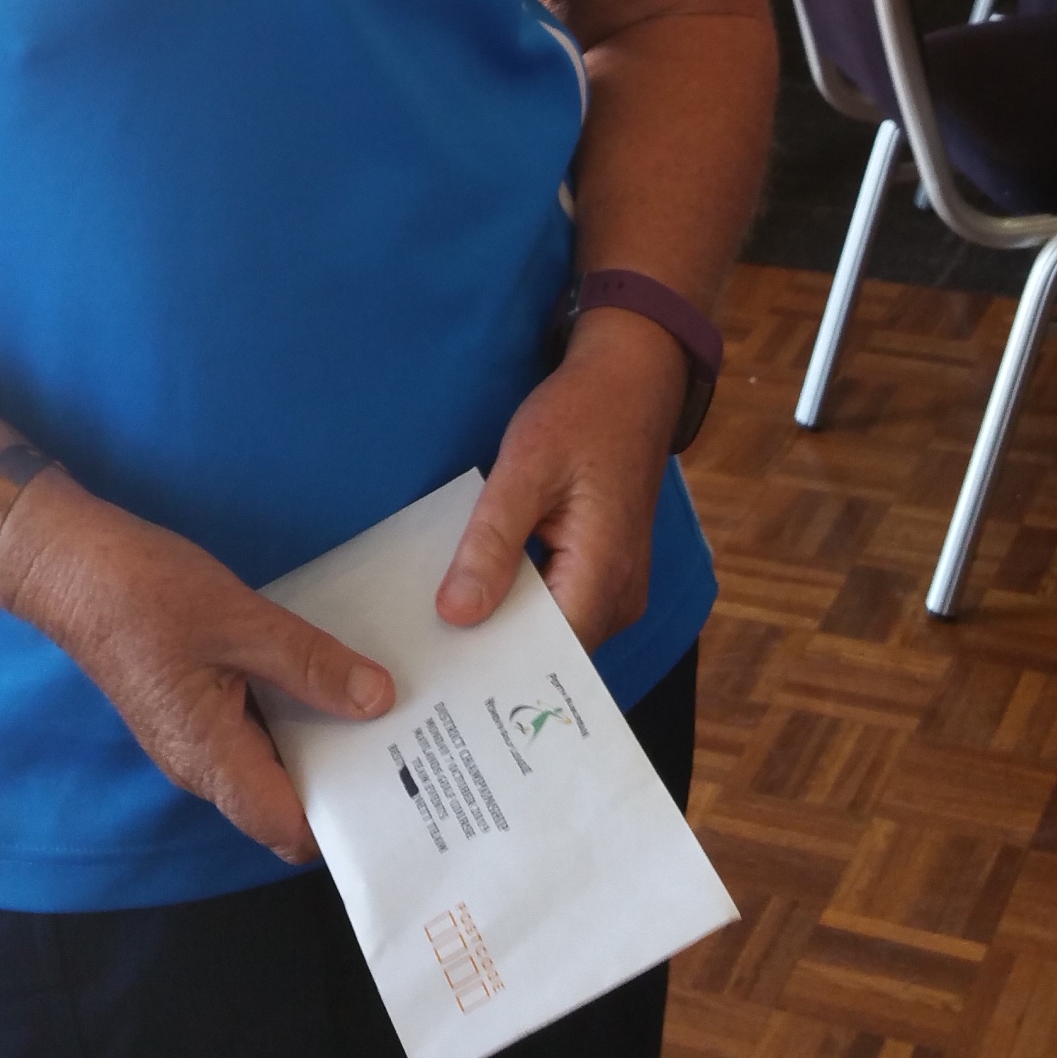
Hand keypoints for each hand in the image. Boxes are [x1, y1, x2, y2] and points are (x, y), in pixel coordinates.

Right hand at [0, 475, 393, 865]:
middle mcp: (200, 764)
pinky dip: (294, 710)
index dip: (344, 822)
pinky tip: (330, 674)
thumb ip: (310, 664)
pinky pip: (255, 727)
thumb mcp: (241, 620)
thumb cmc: (147, 593)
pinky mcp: (192, 705)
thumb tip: (379, 701)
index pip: (288, 828)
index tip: (400, 790)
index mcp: (209, 759)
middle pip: (284, 800)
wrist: (70, 563)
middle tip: (409, 738)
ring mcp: (194, 735)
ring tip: (385, 705)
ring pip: (271, 760)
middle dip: (343, 776)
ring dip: (321, 738)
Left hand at [434, 313, 687, 652]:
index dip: (497, 669)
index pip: (550, 656)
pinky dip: (523, 603)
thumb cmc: (580, 415)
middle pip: (552, 651)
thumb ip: (492, 543)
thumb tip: (457, 614)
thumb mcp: (524, 467)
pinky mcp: (606, 573)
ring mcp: (618, 587)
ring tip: (442, 634)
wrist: (628, 381)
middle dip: (495, 653)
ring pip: (556, 631)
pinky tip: (478, 592)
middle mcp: (621, 596)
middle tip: (428, 658)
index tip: (440, 676)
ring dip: (507, 626)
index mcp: (605, 574)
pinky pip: (562, 605)